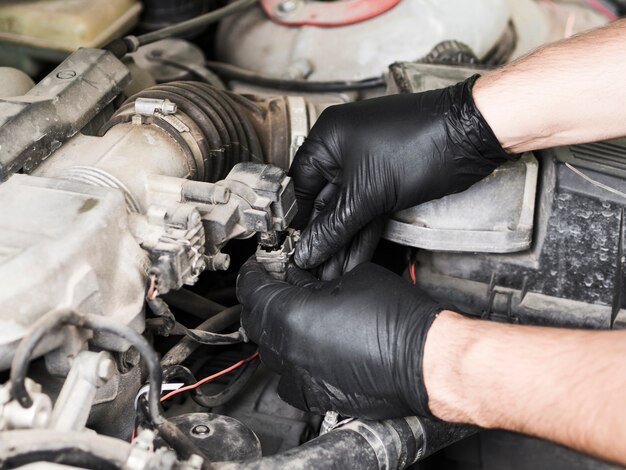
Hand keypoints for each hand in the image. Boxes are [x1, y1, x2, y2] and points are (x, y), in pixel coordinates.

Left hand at [236, 259, 450, 419]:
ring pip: (269, 353)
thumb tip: (304, 283)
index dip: (251, 274)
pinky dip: (289, 361)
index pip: (253, 291)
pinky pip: (288, 379)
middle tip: (270, 287)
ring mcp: (301, 378)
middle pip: (255, 322)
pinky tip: (304, 349)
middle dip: (259, 301)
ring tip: (288, 316)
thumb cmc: (397, 319)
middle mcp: (290, 352)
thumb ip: (317, 282)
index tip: (255, 268)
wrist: (424, 361)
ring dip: (273, 331)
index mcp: (293, 317)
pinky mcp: (317, 396)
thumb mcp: (351, 280)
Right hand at [290, 76, 514, 276]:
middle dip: (322, 237)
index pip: (301, 185)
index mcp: (329, 138)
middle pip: (325, 201)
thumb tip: (309, 248)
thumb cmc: (420, 142)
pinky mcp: (389, 182)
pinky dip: (362, 233)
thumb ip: (334, 225)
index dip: (297, 219)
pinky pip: (368, 211)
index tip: (294, 247)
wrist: (471, 136)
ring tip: (331, 271)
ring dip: (342, 241)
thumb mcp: (367, 192)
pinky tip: (353, 258)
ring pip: (348, 210)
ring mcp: (368, 166)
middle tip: (313, 267)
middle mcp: (345, 149)